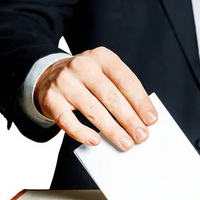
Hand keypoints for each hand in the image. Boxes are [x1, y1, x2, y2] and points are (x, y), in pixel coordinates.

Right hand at [34, 47, 157, 149]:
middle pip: (111, 97)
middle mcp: (82, 66)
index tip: (151, 119)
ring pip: (92, 110)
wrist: (48, 75)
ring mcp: (65, 82)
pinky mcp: (51, 99)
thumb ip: (121, 90)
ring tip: (125, 143)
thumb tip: (142, 118)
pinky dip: (83, 133)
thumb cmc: (86, 78)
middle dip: (129, 119)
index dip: (140, 102)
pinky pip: (68, 120)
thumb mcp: (104, 73)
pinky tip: (96, 141)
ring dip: (112, 130)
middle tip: (142, 135)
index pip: (126, 81)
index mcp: (102, 57)